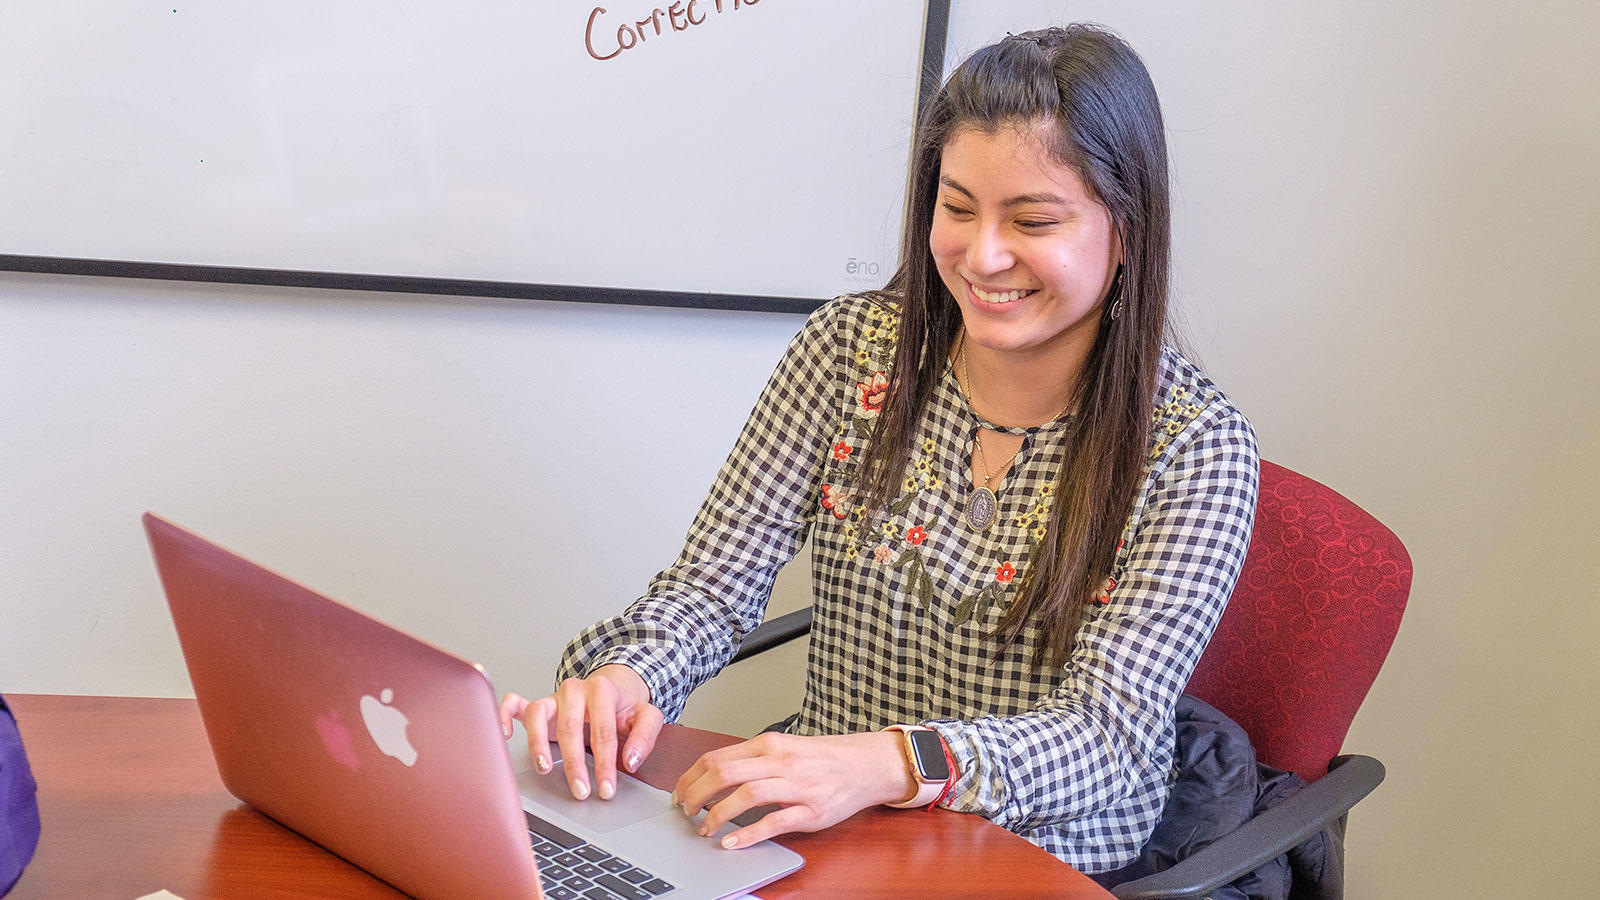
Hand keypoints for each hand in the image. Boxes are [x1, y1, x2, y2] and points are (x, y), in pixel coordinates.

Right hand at [498, 664, 664, 801]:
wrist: (612, 687)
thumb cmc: (625, 707)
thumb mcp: (646, 717)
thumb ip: (644, 737)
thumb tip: (630, 760)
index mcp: (602, 690)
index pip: (602, 732)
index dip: (604, 764)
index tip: (606, 788)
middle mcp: (575, 690)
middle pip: (570, 728)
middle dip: (575, 764)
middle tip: (581, 791)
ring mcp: (553, 697)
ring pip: (538, 715)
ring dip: (538, 744)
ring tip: (545, 769)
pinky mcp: (538, 704)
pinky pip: (514, 704)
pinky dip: (505, 715)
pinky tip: (505, 734)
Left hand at [671, 730, 916, 849]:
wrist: (867, 764)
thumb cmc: (823, 759)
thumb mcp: (785, 748)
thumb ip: (753, 759)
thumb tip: (714, 776)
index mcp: (769, 744)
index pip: (716, 757)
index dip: (690, 777)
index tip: (679, 792)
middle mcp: (780, 761)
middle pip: (724, 773)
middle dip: (696, 794)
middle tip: (684, 811)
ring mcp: (796, 785)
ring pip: (746, 794)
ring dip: (717, 814)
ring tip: (703, 829)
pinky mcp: (810, 810)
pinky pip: (774, 821)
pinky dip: (748, 833)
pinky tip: (731, 842)